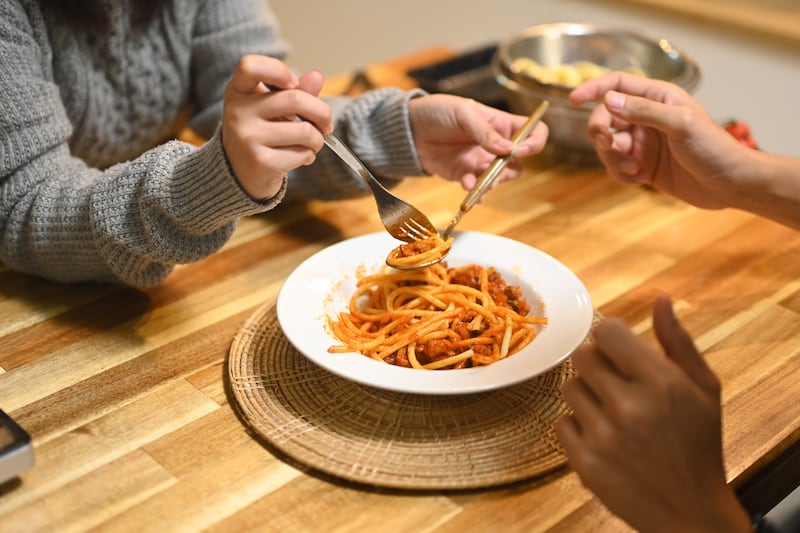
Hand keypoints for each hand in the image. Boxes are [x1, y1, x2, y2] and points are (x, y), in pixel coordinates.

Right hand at [222, 55, 332, 199]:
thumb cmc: (260, 133)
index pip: (250, 65)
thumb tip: (317, 76)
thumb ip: (295, 91)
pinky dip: (309, 156)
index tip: (293, 84)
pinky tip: (300, 157)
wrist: (240, 174)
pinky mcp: (261, 162)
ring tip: (312, 143)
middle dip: (322, 113)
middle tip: (326, 124)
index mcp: (238, 91)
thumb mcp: (271, 107)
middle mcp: (238, 112)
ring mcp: (248, 138)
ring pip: (305, 131)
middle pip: (295, 99)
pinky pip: (302, 153)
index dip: (278, 70)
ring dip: (318, 139)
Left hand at [407, 94, 547, 189]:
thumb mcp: (463, 113)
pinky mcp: (465, 175)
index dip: (534, 142)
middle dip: (510, 170)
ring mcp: (481, 161)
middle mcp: (495, 145)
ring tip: (480, 181)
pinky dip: (475, 190)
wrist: (410, 129)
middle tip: (496, 168)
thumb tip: (509, 149)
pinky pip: (478, 188)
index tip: (521, 150)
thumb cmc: (438, 111)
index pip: (533, 133)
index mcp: (501, 124)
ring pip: (500, 179)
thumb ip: (485, 131)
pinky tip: (466, 184)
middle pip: (519, 163)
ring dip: (493, 183)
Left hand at [555, 295, 750, 531]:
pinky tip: (603, 438)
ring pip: (569, 388)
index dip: (610, 336)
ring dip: (587, 395)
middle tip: (615, 382)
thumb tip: (659, 299)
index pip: (607, 332)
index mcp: (662, 384)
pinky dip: (578, 427)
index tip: (618, 349)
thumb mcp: (703, 390)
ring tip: (613, 414)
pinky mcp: (584, 463)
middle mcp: (630, 408)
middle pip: (583, 355)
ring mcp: (604, 437)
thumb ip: (678, 342)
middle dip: (597, 363)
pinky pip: (560, 422)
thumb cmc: (699, 445)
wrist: (691, 513)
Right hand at [569, 72, 750, 209]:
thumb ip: (643, 111)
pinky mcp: (642, 166)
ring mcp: (643, 142)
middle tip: (608, 146)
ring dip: (613, 158)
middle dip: (601, 133)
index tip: (573, 100)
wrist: (729, 184)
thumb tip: (608, 101)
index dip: (593, 89)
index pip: (617, 84)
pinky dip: (621, 174)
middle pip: (604, 118)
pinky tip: (640, 179)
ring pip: (606, 146)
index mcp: (657, 97)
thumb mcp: (680, 124)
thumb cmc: (713, 148)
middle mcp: (646, 117)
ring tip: (635, 169)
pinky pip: (615, 167)